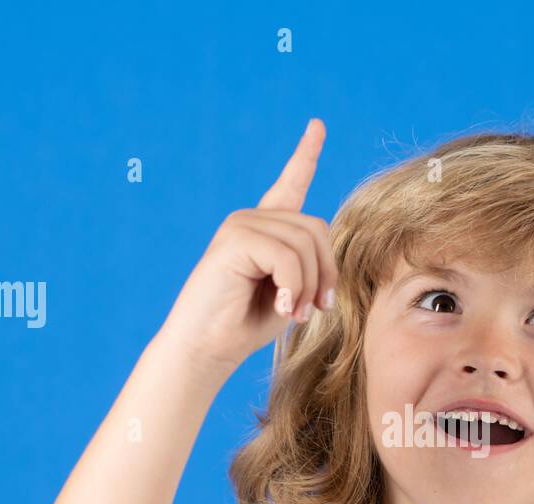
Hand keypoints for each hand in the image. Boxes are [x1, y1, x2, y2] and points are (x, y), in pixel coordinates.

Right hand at [160, 117, 336, 371]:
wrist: (206, 347)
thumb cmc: (245, 324)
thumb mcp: (291, 291)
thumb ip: (309, 265)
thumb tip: (327, 251)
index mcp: (265, 229)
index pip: (289, 184)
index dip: (305, 155)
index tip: (317, 126)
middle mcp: (252, 219)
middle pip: (316, 228)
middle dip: (326, 272)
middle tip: (317, 309)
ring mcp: (240, 225)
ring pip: (305, 244)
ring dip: (309, 286)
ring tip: (295, 313)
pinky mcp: (234, 240)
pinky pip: (286, 256)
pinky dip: (293, 286)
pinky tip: (283, 308)